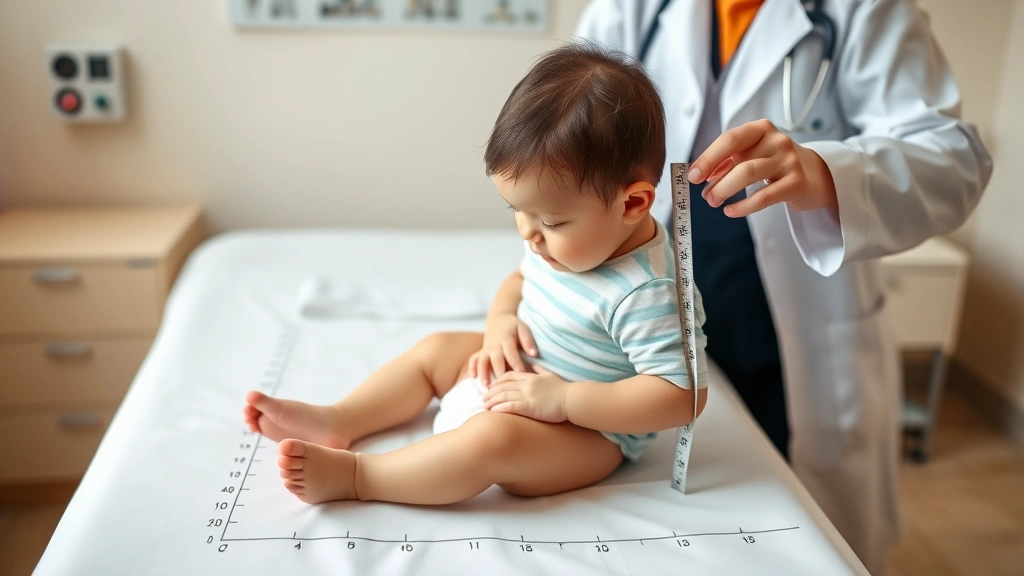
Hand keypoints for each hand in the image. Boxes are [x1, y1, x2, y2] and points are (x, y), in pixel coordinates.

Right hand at [467, 313, 537, 386]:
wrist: (499, 319)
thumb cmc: (514, 327)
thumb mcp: (523, 328)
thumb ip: (528, 341)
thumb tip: (534, 354)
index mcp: (506, 339)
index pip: (511, 353)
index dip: (516, 364)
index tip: (521, 375)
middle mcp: (494, 344)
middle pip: (496, 359)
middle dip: (499, 372)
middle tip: (503, 385)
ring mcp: (486, 348)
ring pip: (482, 360)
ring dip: (483, 372)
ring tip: (486, 385)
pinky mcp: (481, 351)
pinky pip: (473, 359)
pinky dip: (472, 368)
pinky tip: (472, 378)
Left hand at [483, 365, 568, 422]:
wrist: (572, 399)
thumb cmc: (563, 389)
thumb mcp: (550, 374)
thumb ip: (539, 369)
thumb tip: (532, 363)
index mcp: (530, 377)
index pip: (509, 376)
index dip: (497, 381)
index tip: (491, 386)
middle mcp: (527, 385)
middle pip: (503, 386)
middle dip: (491, 392)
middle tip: (483, 398)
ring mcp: (528, 395)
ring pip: (504, 396)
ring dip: (492, 401)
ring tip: (484, 406)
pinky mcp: (531, 407)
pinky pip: (511, 406)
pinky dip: (501, 408)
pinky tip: (493, 411)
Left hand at [689, 119, 837, 218]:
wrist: (816, 174)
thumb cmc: (775, 163)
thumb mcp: (752, 154)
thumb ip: (728, 161)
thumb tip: (702, 175)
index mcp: (761, 129)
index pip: (730, 139)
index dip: (708, 158)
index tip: (693, 176)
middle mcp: (777, 141)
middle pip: (738, 159)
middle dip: (716, 180)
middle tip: (705, 196)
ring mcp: (789, 160)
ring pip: (748, 175)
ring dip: (725, 191)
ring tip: (715, 202)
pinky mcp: (796, 182)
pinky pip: (763, 197)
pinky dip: (743, 206)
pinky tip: (731, 211)